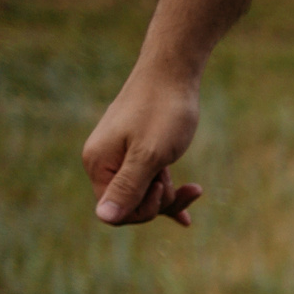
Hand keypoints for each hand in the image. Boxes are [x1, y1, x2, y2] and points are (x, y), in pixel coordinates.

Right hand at [83, 66, 205, 227]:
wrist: (172, 75)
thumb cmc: (162, 113)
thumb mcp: (148, 156)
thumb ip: (127, 187)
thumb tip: (104, 218)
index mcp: (98, 164)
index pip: (113, 212)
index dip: (142, 211)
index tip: (161, 188)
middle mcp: (102, 162)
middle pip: (131, 207)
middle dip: (160, 203)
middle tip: (182, 187)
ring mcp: (120, 157)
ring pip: (145, 196)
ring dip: (170, 195)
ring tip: (194, 188)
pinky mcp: (137, 153)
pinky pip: (151, 183)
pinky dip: (171, 192)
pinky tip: (192, 198)